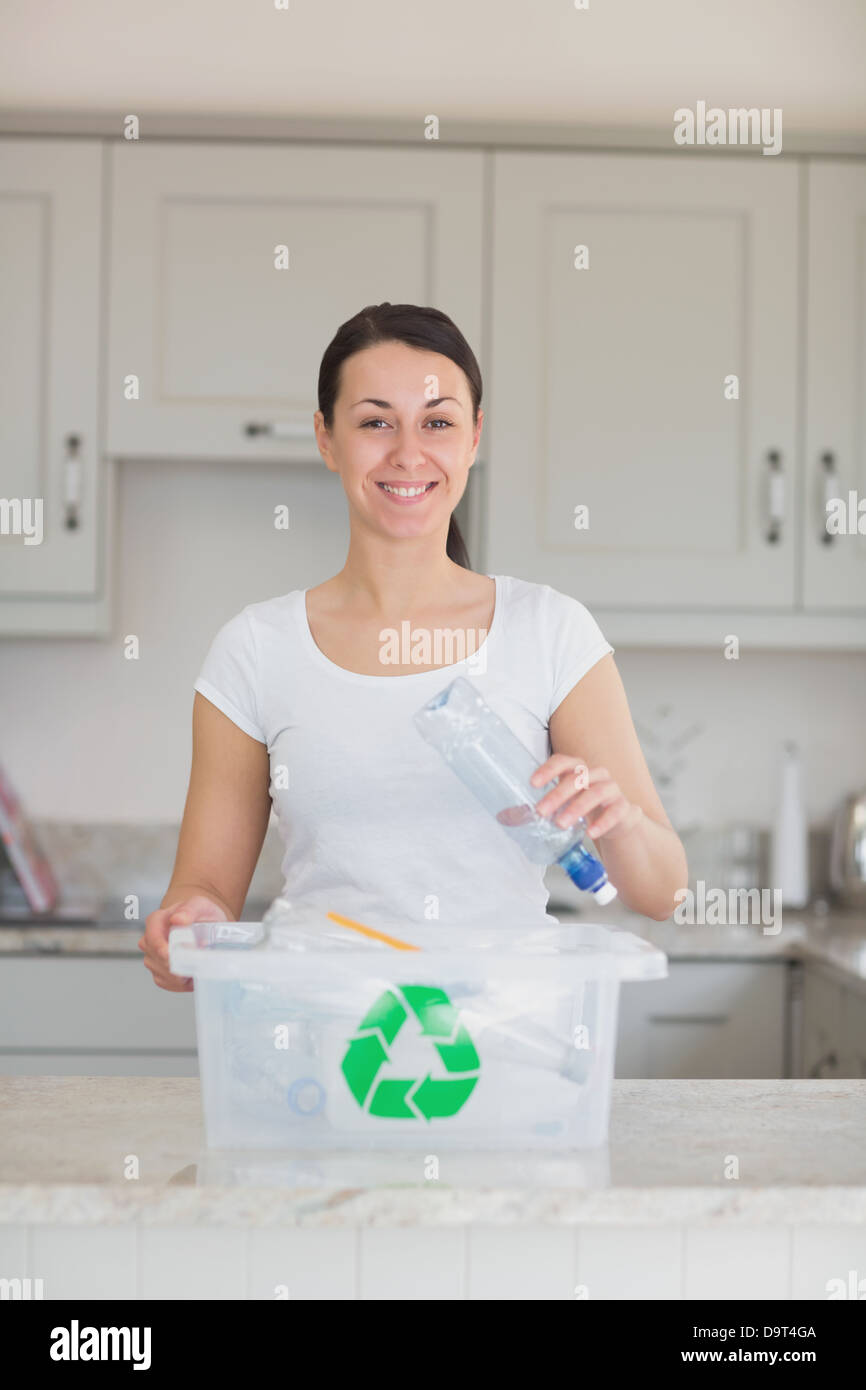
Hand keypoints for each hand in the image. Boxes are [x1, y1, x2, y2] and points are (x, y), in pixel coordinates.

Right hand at [137, 894, 227, 991]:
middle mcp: (150, 939)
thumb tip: (178, 919)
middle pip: (156, 959)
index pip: (152, 938)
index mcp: (156, 921)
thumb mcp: (200, 905)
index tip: (171, 956)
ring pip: (161, 973)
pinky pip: (165, 983)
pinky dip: (180, 984)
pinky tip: (192, 976)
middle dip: (176, 965)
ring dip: (180, 975)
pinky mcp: (159, 970)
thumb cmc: (200, 913)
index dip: (161, 949)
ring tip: (198, 967)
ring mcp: (152, 956)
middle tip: (196, 963)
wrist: (205, 924)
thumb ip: (189, 910)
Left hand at [529, 755, 643, 841]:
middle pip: (577, 777)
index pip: (563, 761)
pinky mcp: (624, 807)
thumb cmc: (584, 807)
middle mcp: (596, 775)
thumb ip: (537, 809)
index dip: (548, 770)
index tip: (532, 783)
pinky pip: (615, 811)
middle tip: (541, 811)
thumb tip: (504, 817)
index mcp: (578, 770)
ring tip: (561, 824)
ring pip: (596, 792)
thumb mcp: (561, 806)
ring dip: (577, 808)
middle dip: (557, 794)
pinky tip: (590, 833)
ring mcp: (612, 789)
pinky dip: (603, 822)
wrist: (618, 821)